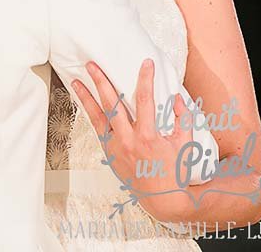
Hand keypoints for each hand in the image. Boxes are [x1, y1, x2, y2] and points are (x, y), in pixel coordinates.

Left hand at [73, 59, 203, 220]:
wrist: (162, 199)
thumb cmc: (174, 171)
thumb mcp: (185, 144)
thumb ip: (183, 118)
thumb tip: (177, 97)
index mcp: (148, 136)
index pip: (146, 99)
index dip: (146, 79)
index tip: (146, 63)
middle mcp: (127, 139)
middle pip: (112, 104)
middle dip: (101, 82)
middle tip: (92, 65)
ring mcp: (115, 147)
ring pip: (97, 116)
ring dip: (86, 97)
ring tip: (76, 81)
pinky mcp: (109, 152)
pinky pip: (97, 129)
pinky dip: (90, 114)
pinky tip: (83, 102)